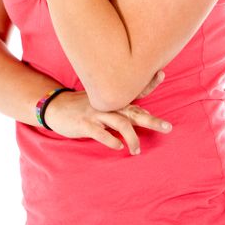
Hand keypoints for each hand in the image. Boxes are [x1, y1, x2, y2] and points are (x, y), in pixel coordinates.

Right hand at [44, 70, 171, 155]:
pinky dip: (111, 141)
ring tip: (137, 151)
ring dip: (132, 138)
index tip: (162, 73)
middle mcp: (108, 103)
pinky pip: (100, 133)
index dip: (149, 82)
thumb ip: (123, 107)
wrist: (56, 107)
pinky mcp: (85, 124)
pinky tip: (118, 147)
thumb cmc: (83, 106)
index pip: (135, 90)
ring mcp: (96, 113)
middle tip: (168, 127)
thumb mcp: (103, 101)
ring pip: (120, 124)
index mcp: (113, 98)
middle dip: (152, 120)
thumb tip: (145, 114)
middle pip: (134, 111)